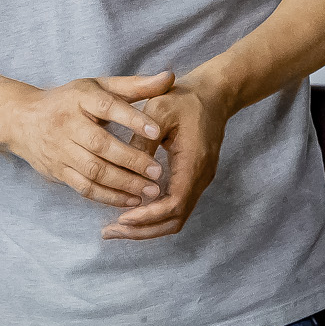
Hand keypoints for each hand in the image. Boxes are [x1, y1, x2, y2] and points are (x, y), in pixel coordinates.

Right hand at [0, 74, 169, 207]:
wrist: (22, 120)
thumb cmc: (70, 101)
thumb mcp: (98, 86)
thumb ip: (135, 85)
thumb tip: (169, 78)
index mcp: (81, 98)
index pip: (107, 107)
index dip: (132, 119)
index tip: (157, 131)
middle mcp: (67, 124)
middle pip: (100, 145)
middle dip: (131, 160)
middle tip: (158, 172)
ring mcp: (60, 150)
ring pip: (93, 171)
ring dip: (123, 183)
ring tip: (150, 190)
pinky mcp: (57, 171)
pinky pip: (84, 188)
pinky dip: (109, 197)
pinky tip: (131, 200)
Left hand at [105, 75, 229, 239]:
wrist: (213, 94)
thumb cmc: (185, 99)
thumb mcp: (159, 110)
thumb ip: (142, 140)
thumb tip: (124, 168)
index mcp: (194, 162)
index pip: (174, 204)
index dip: (147, 216)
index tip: (122, 218)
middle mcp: (200, 178)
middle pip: (174, 220)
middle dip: (143, 230)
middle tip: (111, 232)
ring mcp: (199, 180)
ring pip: (175, 218)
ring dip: (147, 227)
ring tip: (116, 228)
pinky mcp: (193, 178)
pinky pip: (175, 207)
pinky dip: (154, 215)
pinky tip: (132, 212)